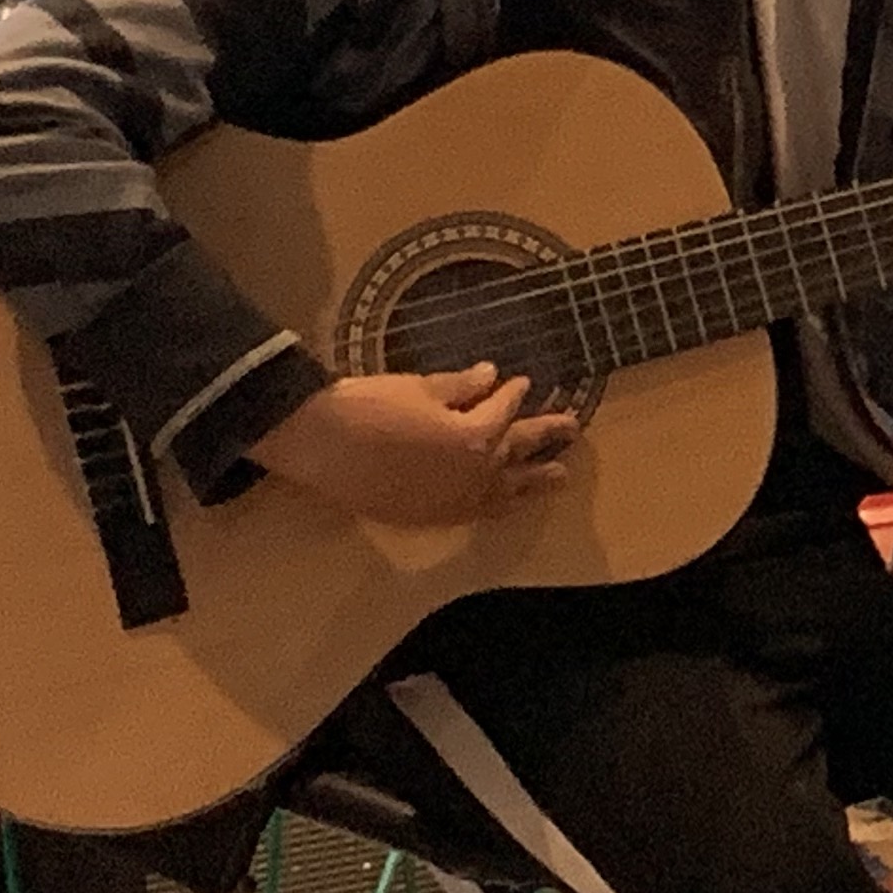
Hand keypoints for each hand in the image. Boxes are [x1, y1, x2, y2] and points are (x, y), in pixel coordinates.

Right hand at [251, 366, 578, 524]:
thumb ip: (460, 387)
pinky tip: (508, 501)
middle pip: (519, 452)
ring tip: (560, 475)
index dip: (512, 393)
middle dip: (546, 437)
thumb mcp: (420, 388)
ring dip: (535, 481)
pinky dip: (500, 504)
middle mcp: (474, 475)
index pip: (503, 410)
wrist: (320, 445)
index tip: (521, 383)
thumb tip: (491, 375)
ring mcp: (454, 500)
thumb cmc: (370, 406)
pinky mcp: (431, 517)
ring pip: (507, 491)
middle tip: (572, 428)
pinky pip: (479, 513)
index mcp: (477, 436)